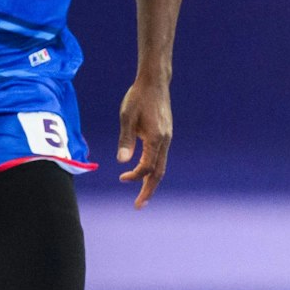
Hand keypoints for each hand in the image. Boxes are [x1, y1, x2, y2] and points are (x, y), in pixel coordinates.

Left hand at [116, 79, 172, 208]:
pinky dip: (153, 169)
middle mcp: (165, 141)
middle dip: (149, 190)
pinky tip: (145, 173)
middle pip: (159, 173)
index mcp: (156, 138)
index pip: (147, 167)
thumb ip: (125, 140)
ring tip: (142, 194)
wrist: (155, 82)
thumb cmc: (138, 98)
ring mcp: (167, 138)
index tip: (121, 178)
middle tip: (139, 206)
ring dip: (151, 181)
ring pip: (161, 166)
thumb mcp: (126, 117)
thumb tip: (122, 162)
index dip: (135, 176)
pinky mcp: (165, 135)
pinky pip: (161, 157)